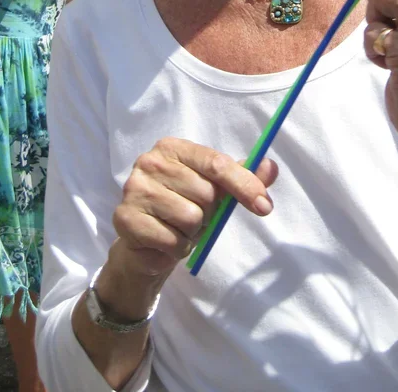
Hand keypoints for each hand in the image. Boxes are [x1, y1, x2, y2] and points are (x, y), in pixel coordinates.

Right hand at [112, 137, 278, 280]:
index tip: (265, 206)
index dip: (244, 185)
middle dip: (209, 213)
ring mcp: (134, 189)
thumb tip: (272, 166)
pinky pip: (172, 241)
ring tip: (179, 229)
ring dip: (193, 233)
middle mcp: (150, 162)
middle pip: (206, 193)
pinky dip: (177, 248)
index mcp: (173, 148)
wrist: (147, 243)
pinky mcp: (125, 219)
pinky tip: (165, 241)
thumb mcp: (216, 190)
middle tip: (196, 217)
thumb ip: (243, 177)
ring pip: (190, 219)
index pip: (216, 164)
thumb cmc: (184, 208)